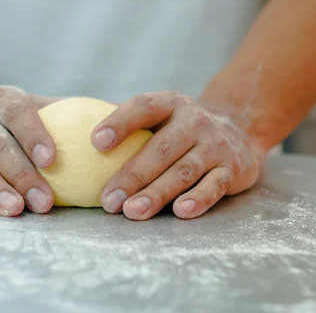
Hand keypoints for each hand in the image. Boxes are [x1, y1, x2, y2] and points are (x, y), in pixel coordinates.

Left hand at [92, 91, 264, 219]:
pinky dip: (198, 199)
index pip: (143, 107)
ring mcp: (214, 144)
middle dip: (132, 176)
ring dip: (157, 193)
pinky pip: (213, 186)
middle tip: (108, 200)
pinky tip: (180, 211)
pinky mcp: (231, 169)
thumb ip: (129, 124)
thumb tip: (75, 139)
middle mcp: (194, 121)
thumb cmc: (182, 129)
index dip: (120, 123)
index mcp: (170, 104)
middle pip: (160, 148)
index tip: (95, 143)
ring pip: (183, 171)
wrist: (240, 130)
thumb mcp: (162, 116)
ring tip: (132, 211)